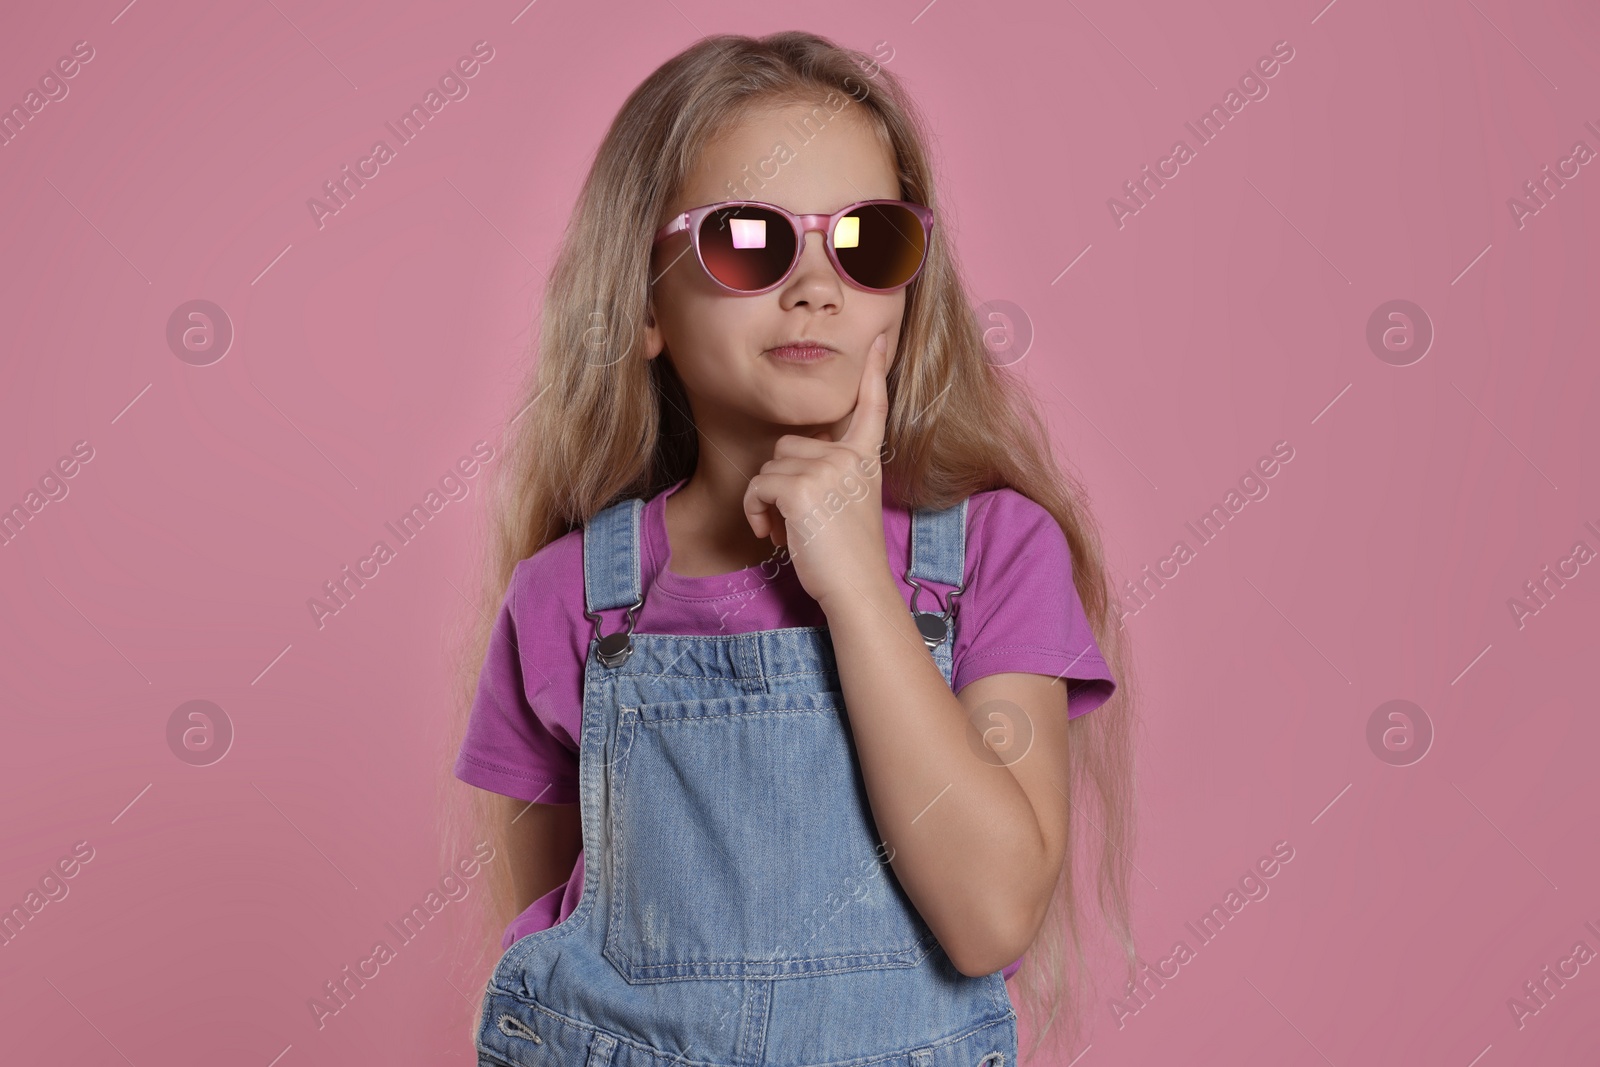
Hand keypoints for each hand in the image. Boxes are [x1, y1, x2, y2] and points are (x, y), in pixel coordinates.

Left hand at [743, 332, 892, 610]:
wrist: (857, 589)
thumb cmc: (848, 558)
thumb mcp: (849, 504)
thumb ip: (832, 474)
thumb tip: (790, 461)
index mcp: (865, 460)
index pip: (872, 407)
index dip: (874, 372)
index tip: (880, 338)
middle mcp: (849, 457)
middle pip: (789, 446)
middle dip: (781, 483)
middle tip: (796, 522)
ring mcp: (827, 469)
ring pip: (769, 466)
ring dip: (766, 501)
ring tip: (787, 531)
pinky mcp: (801, 487)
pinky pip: (757, 486)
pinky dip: (755, 512)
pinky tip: (773, 535)